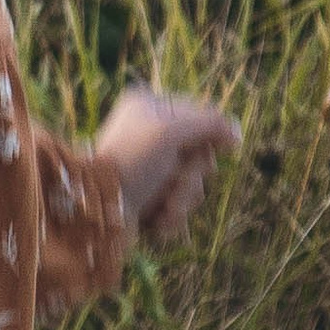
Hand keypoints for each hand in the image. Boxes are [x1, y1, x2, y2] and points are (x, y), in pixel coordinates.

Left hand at [93, 87, 239, 242]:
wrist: (94, 210)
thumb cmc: (129, 162)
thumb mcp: (168, 132)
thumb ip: (207, 124)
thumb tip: (235, 131)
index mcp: (149, 110)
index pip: (199, 116)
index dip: (213, 134)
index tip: (226, 147)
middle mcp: (149, 137)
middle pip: (200, 155)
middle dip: (192, 174)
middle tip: (172, 177)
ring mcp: (149, 171)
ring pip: (193, 186)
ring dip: (181, 199)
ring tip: (160, 203)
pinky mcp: (147, 201)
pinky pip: (178, 209)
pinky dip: (169, 217)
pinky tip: (153, 219)